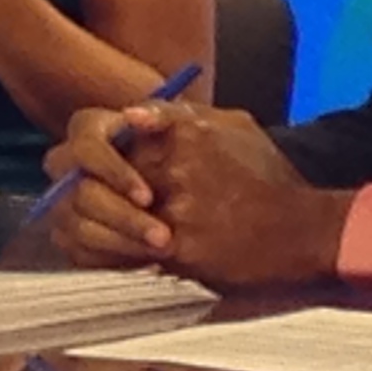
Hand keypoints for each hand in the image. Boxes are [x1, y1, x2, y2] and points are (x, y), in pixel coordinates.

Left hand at [43, 101, 346, 288]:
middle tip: (65, 200)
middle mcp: (173, 166)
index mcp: (181, 132)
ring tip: (79, 230)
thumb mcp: (233, 126)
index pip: (101, 133)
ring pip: (98, 216)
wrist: (306, 232)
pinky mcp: (178, 250)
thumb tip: (130, 114)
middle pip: (89, 174)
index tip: (76, 165)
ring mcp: (174, 210)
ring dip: (82, 225)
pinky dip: (103, 256)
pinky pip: (120, 254)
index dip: (82, 154)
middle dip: (72, 189)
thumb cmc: (269, 179)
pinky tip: (102, 256)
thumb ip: (178, 116)